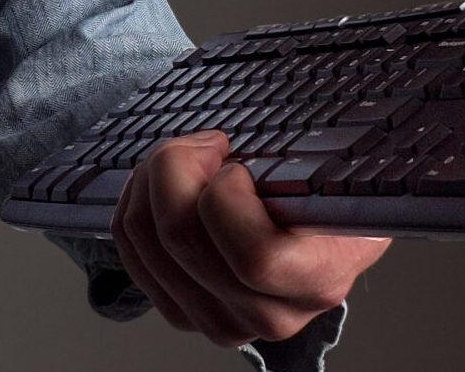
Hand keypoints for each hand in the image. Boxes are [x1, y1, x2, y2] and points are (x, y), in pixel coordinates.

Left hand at [110, 131, 390, 347]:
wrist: (322, 241)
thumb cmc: (326, 197)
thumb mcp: (334, 174)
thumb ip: (305, 165)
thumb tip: (240, 146)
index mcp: (318, 279)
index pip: (254, 255)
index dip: (226, 196)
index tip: (236, 165)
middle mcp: (271, 315)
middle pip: (182, 237)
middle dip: (177, 164)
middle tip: (206, 143)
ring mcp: (223, 322)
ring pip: (146, 240)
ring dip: (151, 179)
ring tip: (187, 157)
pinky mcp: (183, 316)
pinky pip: (130, 251)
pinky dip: (135, 202)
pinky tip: (162, 184)